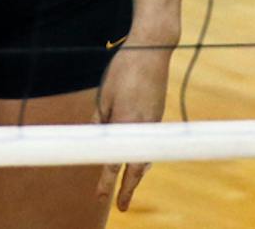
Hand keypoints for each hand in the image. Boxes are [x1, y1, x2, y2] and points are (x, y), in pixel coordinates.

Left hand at [95, 31, 174, 210]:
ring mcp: (154, 120)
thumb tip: (96, 139)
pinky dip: (144, 155)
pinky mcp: (158, 113)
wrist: (153, 47)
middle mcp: (144, 126)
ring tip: (129, 188)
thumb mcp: (105, 95)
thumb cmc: (124, 68)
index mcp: (126, 122)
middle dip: (129, 188)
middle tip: (122, 206)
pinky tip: (139, 159)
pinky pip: (150, 142)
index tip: (99, 196)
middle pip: (137, 167)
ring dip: (138, 173)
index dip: (106, 180)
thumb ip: (101, 121)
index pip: (114, 160)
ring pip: (146, 155)